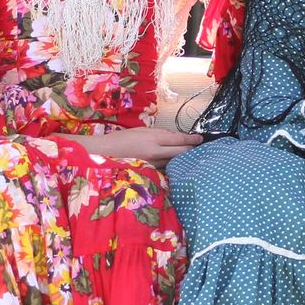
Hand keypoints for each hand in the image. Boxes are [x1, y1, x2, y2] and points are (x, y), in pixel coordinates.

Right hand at [76, 126, 203, 164]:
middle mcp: (156, 153)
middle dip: (192, 150)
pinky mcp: (150, 173)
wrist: (104, 154)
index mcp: (154, 139)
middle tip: (199, 148)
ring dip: (183, 159)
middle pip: (182, 153)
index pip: (180, 140)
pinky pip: (166, 169)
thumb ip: (160, 134)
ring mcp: (153, 165)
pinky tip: (176, 165)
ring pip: (175, 162)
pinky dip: (172, 165)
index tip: (201, 139)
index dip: (193, 139)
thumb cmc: (121, 139)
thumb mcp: (141, 131)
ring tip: (191, 156)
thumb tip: (176, 137)